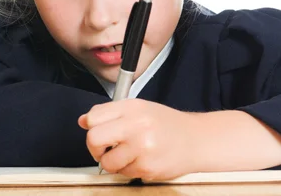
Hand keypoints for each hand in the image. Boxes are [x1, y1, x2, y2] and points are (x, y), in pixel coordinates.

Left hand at [78, 98, 197, 180]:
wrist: (196, 140)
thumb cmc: (168, 125)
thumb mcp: (139, 109)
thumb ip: (110, 113)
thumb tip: (83, 120)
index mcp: (132, 108)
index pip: (94, 117)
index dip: (91, 126)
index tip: (97, 131)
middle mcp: (136, 125)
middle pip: (94, 139)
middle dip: (95, 148)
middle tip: (105, 149)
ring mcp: (142, 148)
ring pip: (107, 162)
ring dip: (113, 162)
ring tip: (129, 154)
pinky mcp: (146, 167)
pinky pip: (123, 173)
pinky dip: (129, 169)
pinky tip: (142, 160)